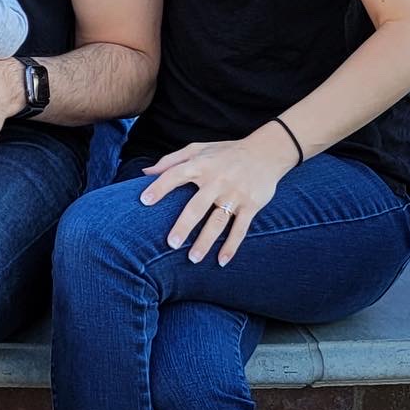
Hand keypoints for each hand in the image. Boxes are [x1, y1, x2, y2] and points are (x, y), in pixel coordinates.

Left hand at [138, 129, 298, 265]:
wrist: (265, 153)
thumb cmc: (225, 152)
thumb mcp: (197, 149)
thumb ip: (170, 160)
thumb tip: (145, 172)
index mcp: (200, 165)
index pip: (175, 175)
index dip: (159, 187)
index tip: (144, 201)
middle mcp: (217, 181)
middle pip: (197, 207)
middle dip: (183, 226)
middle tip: (170, 244)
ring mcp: (234, 195)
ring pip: (218, 222)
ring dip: (206, 241)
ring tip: (192, 258)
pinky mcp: (251, 206)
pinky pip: (240, 229)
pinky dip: (232, 246)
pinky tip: (222, 260)